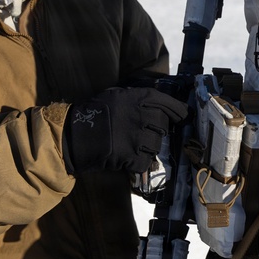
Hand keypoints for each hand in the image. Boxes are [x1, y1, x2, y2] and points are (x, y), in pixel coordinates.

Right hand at [62, 87, 186, 174]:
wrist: (74, 136)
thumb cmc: (92, 113)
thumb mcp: (113, 96)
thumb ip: (133, 98)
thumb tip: (154, 103)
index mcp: (135, 99)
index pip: (164, 102)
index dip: (177, 109)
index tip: (184, 115)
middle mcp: (139, 116)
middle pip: (163, 125)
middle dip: (159, 131)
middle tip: (147, 133)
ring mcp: (136, 137)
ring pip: (156, 145)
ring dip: (148, 147)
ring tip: (134, 146)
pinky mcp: (131, 156)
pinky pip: (145, 161)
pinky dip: (139, 162)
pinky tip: (129, 158)